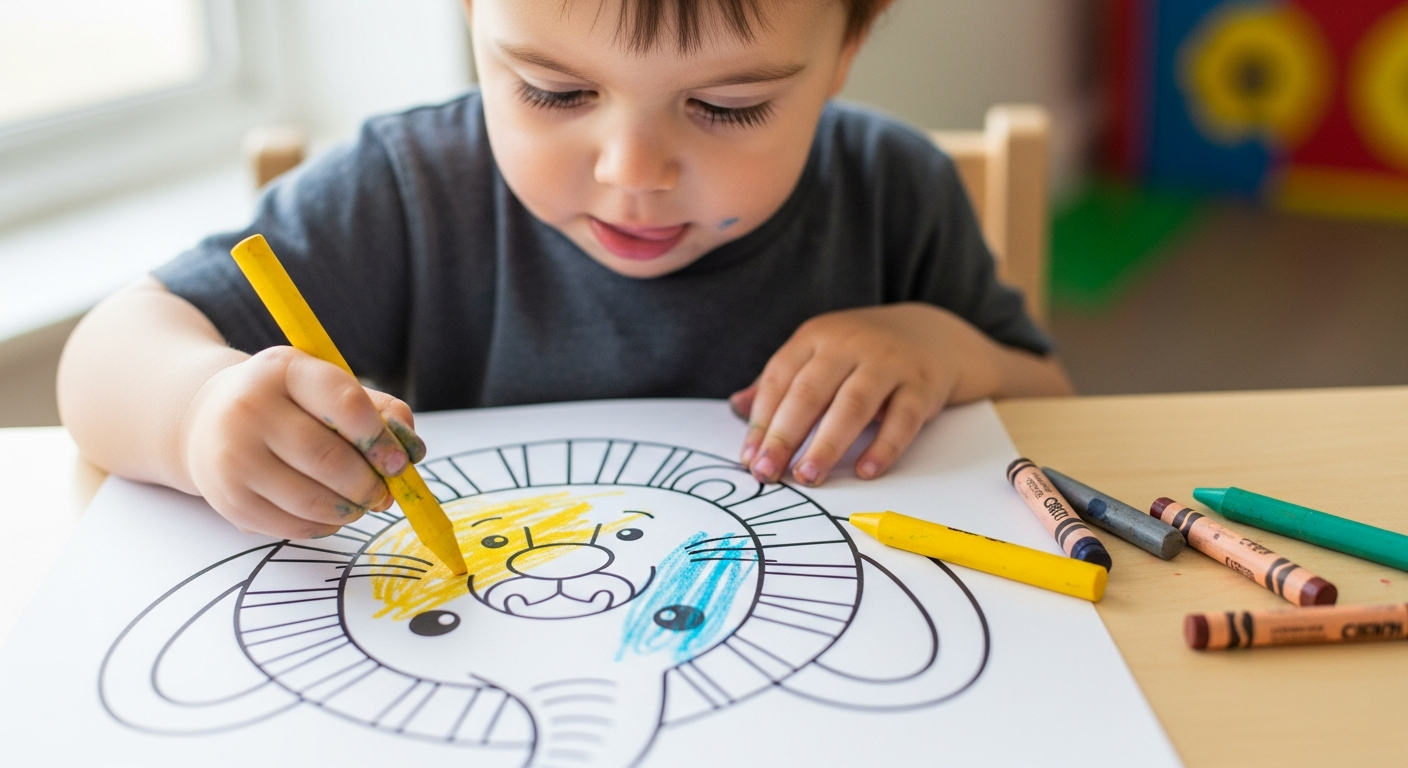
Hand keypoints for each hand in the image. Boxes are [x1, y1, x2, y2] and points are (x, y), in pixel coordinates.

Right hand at [180, 346, 426, 538]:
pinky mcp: (228, 499)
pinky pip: (291, 526)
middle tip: (386, 493)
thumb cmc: (287, 403)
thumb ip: (377, 410)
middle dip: (370, 484)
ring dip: (351, 509)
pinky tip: (334, 514)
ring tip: (363, 503)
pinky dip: (325, 526)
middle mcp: (250, 409)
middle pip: (329, 459)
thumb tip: (410, 448)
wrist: (207, 418)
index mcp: (283, 370)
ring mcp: (233, 456)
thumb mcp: (326, 386)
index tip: (400, 461)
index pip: (345, 403)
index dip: (381, 439)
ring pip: (311, 500)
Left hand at [730, 303, 996, 486]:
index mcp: (817, 336)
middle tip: (768, 473)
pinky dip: (883, 447)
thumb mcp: (819, 354)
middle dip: (785, 435)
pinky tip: (865, 471)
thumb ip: (780, 382)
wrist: (932, 333)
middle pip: (811, 391)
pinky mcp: (922, 385)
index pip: (780, 378)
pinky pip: (902, 419)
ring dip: (828, 444)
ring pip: (853, 404)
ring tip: (808, 476)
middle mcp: (850, 344)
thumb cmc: (861, 354)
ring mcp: (889, 363)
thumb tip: (736, 407)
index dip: (761, 420)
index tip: (750, 458)